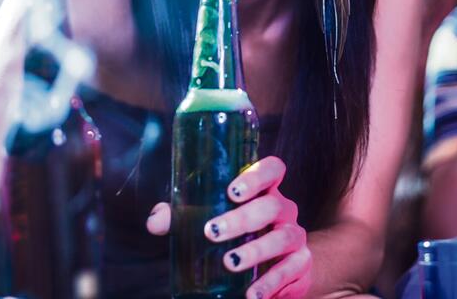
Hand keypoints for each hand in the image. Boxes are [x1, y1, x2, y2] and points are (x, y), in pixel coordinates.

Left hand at [148, 156, 311, 297]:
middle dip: (242, 218)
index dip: (256, 175)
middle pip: (271, 206)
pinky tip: (252, 294)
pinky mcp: (301, 265)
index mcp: (265, 191)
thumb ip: (181, 217)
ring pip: (282, 238)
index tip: (232, 190)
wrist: (280, 266)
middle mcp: (284, 210)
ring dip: (255, 251)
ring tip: (229, 263)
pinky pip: (291, 270)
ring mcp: (295, 237)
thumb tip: (155, 222)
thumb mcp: (210, 220)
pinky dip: (271, 283)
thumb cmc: (238, 235)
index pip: (272, 169)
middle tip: (212, 231)